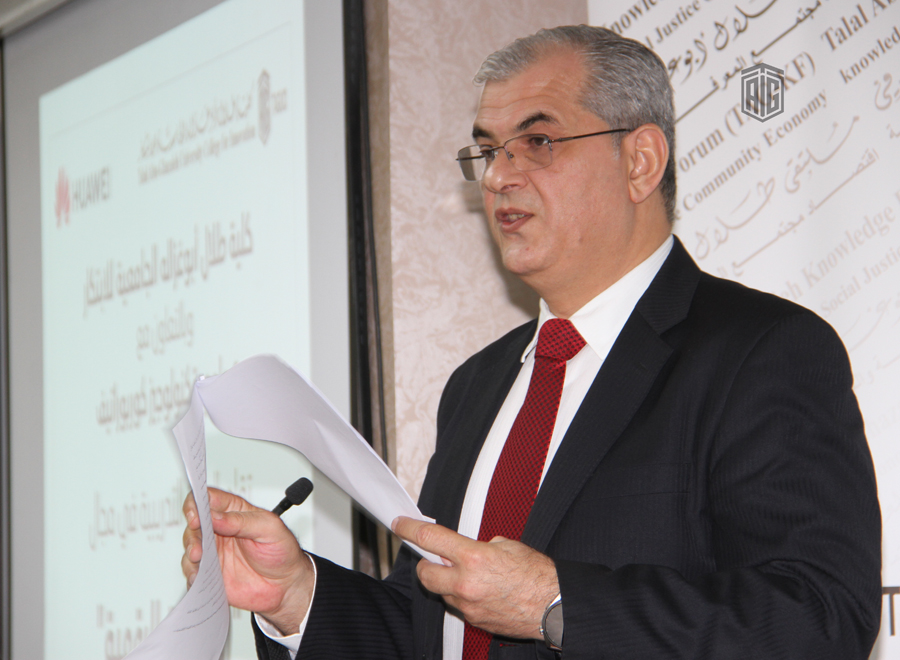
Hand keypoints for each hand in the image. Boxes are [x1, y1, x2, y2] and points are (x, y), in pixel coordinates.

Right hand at [182, 487, 314, 634]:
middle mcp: (220, 529)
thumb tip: (215, 516)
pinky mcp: (210, 571)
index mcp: (234, 511)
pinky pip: (192, 570)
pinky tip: (198, 576)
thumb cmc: (282, 551)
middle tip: (198, 543)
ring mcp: (214, 550)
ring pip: (190, 545)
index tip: (196, 515)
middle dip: (192, 531)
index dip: (197, 502)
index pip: (209, 498)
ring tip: (198, 558)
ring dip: (190, 550)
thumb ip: (242, 521)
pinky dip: (192, 572)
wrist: (286, 584)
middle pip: (195, 522)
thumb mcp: (269, 529)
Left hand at [392, 517, 557, 639]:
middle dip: (426, 564)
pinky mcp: (475, 621)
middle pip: (425, 574)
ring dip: (447, 581)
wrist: (554, 606)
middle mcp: (466, 584)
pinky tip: (481, 590)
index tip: (400, 524)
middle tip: (436, 557)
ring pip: (442, 592)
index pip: (430, 539)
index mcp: (474, 558)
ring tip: (470, 574)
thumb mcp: (507, 545)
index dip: (410, 529)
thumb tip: (464, 551)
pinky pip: (458, 605)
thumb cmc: (537, 574)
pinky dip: (462, 596)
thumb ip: (479, 546)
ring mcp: (469, 606)